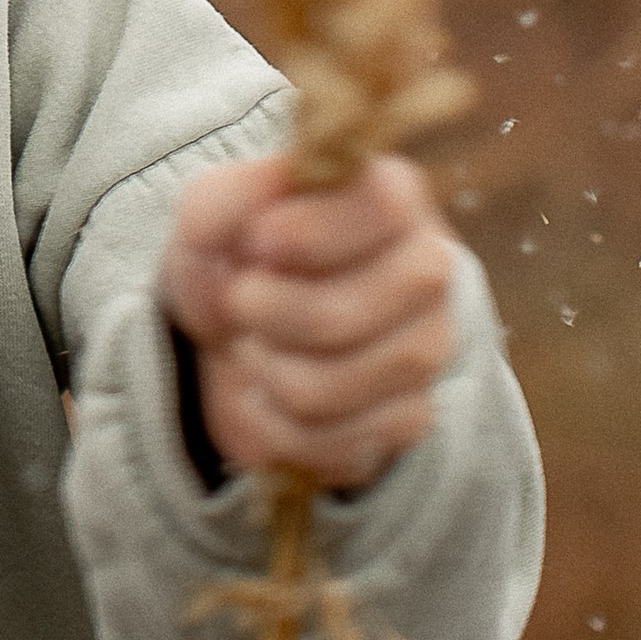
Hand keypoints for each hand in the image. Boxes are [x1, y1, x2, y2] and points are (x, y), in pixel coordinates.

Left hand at [160, 152, 460, 490]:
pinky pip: (325, 440)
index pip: (379, 212)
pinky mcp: (410, 418)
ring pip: (324, 386)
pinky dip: (272, 421)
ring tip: (257, 343)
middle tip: (242, 298)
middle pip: (340, 314)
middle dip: (262, 312)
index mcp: (393, 200)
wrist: (240, 333)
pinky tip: (272, 390)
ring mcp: (426, 350)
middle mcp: (427, 272)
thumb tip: (266, 208)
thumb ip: (230, 199)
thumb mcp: (213, 212)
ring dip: (263, 368)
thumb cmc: (239, 257)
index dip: (307, 234)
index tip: (256, 242)